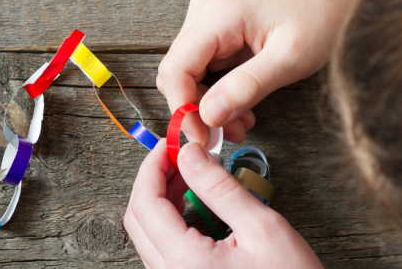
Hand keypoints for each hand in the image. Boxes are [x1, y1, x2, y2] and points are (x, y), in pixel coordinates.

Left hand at [123, 140, 322, 268]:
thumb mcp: (263, 228)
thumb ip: (220, 188)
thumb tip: (189, 154)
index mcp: (185, 263)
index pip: (146, 204)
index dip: (153, 167)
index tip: (170, 145)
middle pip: (138, 220)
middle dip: (154, 181)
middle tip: (180, 157)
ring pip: (147, 236)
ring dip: (162, 201)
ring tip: (191, 177)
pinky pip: (162, 251)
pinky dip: (171, 223)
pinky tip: (195, 207)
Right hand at [156, 0, 401, 140]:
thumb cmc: (322, 16)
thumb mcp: (289, 59)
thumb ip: (246, 87)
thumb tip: (207, 116)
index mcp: (217, 13)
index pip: (176, 68)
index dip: (183, 108)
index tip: (204, 138)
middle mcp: (204, 10)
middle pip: (177, 71)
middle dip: (197, 109)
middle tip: (229, 135)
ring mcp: (208, 16)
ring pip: (188, 72)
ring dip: (209, 102)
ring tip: (241, 122)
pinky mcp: (216, 25)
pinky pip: (204, 65)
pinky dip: (217, 90)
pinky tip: (241, 104)